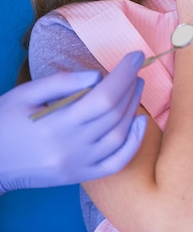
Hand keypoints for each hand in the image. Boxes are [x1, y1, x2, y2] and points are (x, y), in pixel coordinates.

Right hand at [0, 51, 146, 192]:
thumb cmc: (4, 122)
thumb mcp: (25, 94)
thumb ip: (61, 83)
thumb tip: (97, 76)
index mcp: (56, 124)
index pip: (104, 97)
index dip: (124, 75)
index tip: (135, 56)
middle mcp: (71, 147)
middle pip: (115, 114)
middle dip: (131, 86)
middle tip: (136, 68)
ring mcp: (78, 165)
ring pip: (119, 136)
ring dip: (134, 109)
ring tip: (136, 87)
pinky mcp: (80, 176)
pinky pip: (115, 163)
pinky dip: (133, 144)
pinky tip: (140, 124)